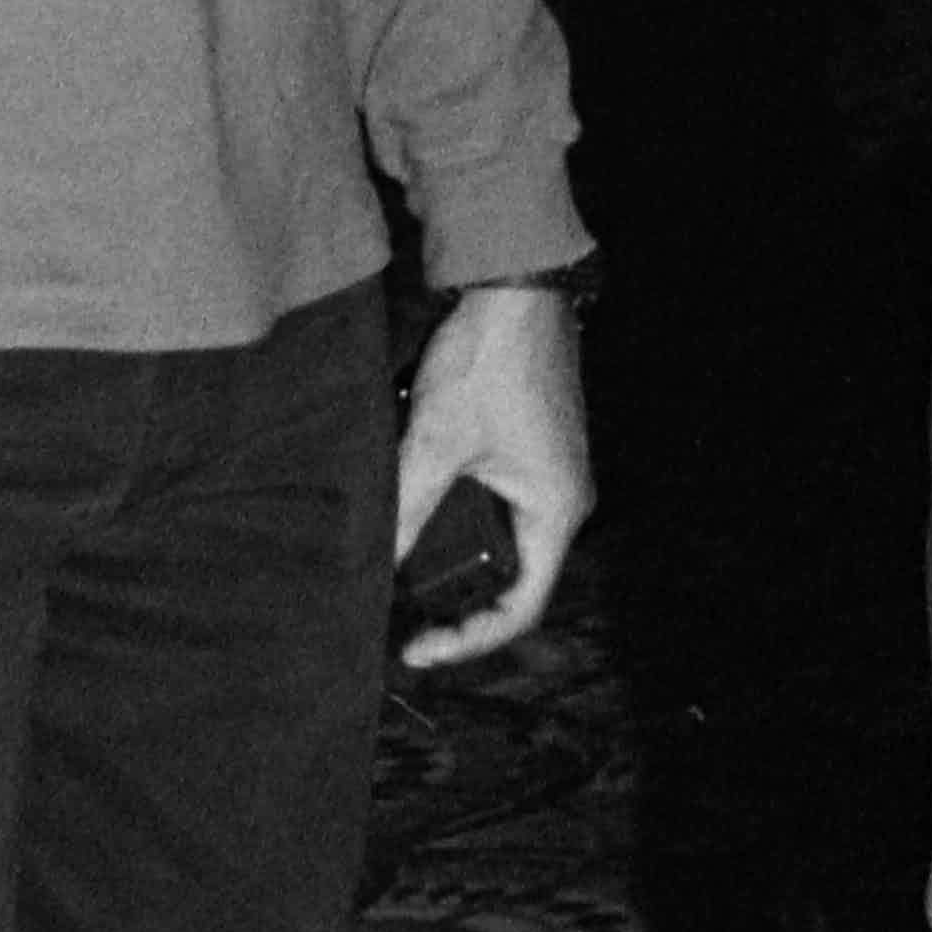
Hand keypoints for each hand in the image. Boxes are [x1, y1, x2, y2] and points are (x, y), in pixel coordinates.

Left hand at [392, 279, 591, 661]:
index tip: (414, 648)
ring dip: (452, 563)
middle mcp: (560, 501)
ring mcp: (547, 474)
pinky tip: (413, 522)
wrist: (515, 283)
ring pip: (499, 543)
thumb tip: (371, 566)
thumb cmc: (491, 361)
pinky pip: (494, 507)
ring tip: (398, 578)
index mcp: (556, 511)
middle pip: (509, 581)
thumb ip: (407, 509)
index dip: (467, 639)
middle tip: (398, 621)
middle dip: (455, 606)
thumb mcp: (437, 441)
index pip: (518, 607)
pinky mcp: (527, 450)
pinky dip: (454, 523)